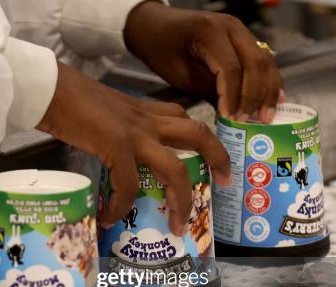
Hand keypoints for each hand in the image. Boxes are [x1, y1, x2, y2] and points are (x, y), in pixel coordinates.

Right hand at [37, 62, 230, 234]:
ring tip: (178, 225)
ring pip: (174, 168)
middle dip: (217, 159)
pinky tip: (109, 217)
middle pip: (198, 134)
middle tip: (224, 183)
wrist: (49, 88)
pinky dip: (121, 206)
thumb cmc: (67, 98)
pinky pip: (128, 186)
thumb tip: (112, 156)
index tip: (212, 159)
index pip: (184, 119)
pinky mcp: (116, 145)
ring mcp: (134, 133)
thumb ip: (116, 129)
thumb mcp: (104, 112)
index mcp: (144, 110)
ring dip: (180, 200)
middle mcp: (147, 119)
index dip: (202, 138)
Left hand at [124, 1, 283, 122]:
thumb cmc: (159, 48)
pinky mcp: (241, 36)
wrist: (153, 25)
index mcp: (210, 32)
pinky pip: (261, 58)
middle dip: (257, 95)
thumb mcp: (178, 73)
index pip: (231, 69)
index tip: (232, 119)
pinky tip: (274, 98)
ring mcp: (239, 29)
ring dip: (268, 89)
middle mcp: (231, 26)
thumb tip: (229, 115)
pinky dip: (268, 79)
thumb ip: (206, 90)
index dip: (234, 97)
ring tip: (267, 115)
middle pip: (255, 63)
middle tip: (256, 120)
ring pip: (264, 61)